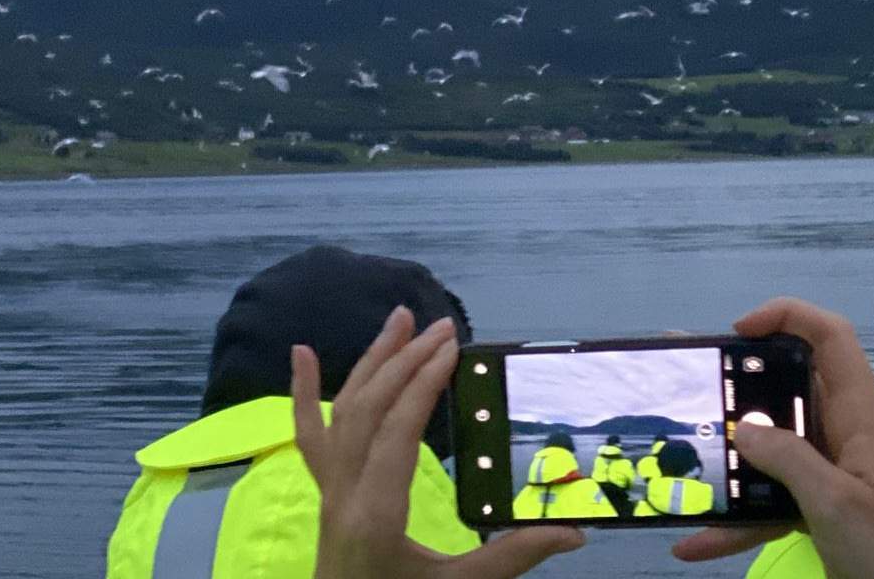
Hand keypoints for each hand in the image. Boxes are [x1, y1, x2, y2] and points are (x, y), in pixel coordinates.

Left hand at [294, 307, 584, 578]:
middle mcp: (344, 493)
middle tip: (443, 327)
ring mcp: (329, 492)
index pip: (397, 433)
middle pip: (368, 411)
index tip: (452, 349)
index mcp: (376, 514)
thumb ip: (510, 559)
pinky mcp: (325, 495)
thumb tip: (575, 532)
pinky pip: (307, 437)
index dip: (423, 386)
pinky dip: (301, 393)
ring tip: (400, 318)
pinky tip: (298, 353)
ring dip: (370, 361)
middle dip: (405, 361)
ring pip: (341, 413)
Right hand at [674, 298, 873, 578]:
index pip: (830, 338)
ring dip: (727, 456)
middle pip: (788, 389)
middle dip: (737, 386)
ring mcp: (830, 472)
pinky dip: (736, 520)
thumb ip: (788, 460)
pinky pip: (770, 501)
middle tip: (687, 386)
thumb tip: (742, 429)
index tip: (737, 333)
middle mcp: (843, 433)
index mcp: (859, 416)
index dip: (787, 317)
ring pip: (771, 447)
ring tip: (675, 454)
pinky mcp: (820, 508)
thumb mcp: (837, 504)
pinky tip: (694, 541)